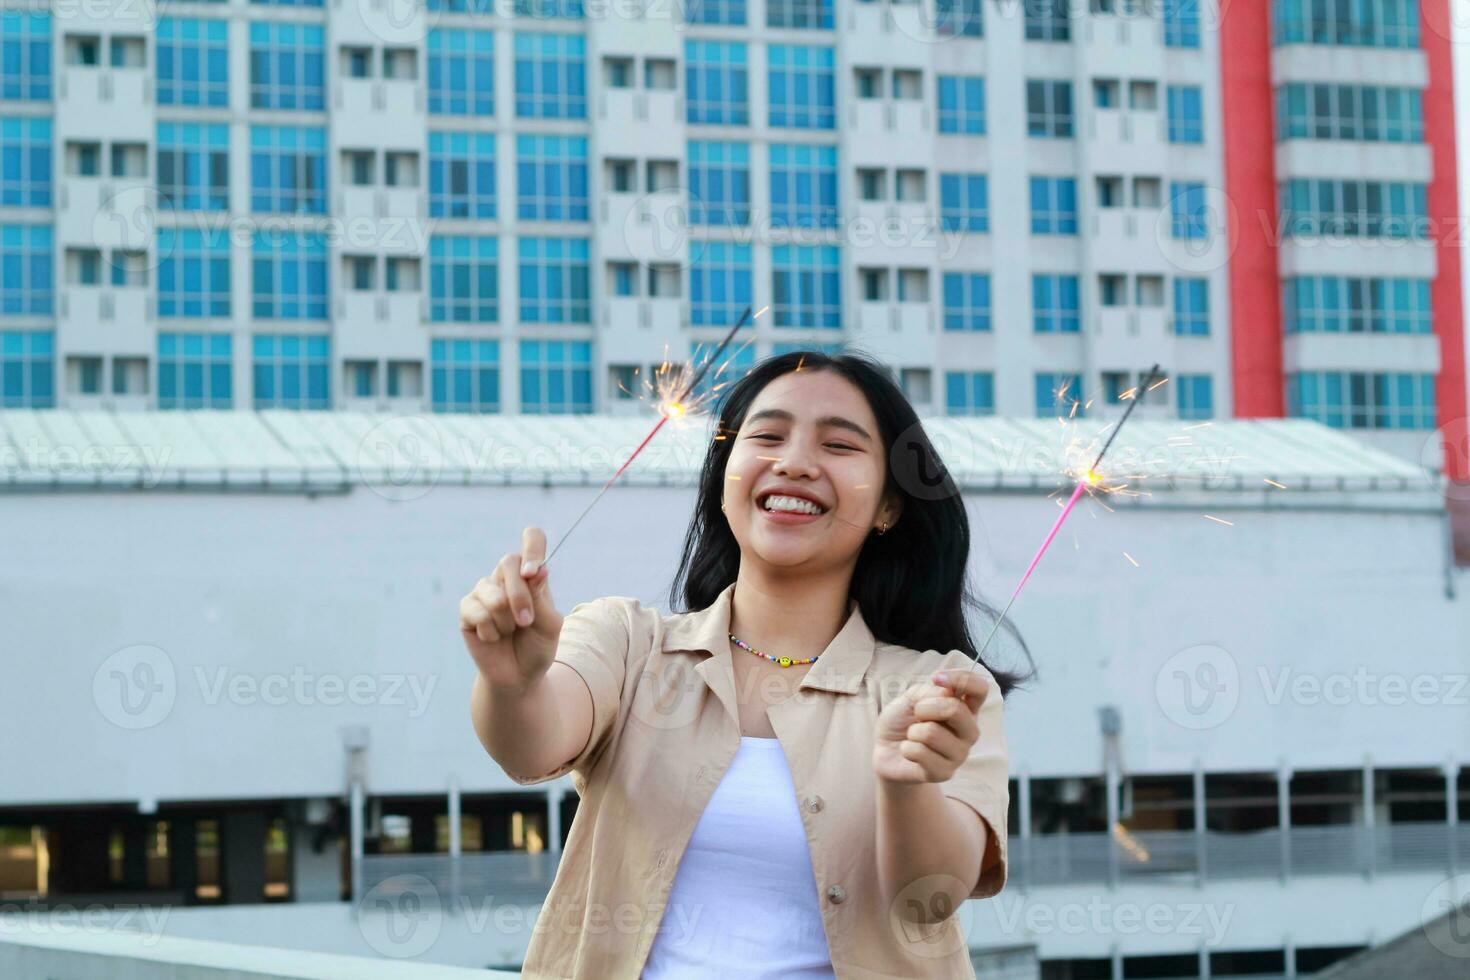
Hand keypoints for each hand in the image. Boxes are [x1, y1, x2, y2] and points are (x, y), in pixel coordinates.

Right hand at [459, 526, 564, 693]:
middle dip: (520, 597)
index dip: (532, 545)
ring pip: (492, 592)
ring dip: (505, 620)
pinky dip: (490, 631)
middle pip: (509, 562)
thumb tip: (538, 569)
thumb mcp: (549, 625)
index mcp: (531, 575)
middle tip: (526, 622)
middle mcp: (507, 577)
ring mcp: (484, 591)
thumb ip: (542, 598)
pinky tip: (493, 638)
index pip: (532, 539)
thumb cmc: (537, 648)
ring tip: (510, 632)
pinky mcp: (467, 609)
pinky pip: (476, 611)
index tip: (533, 571)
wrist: (518, 677)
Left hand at [873, 669, 987, 784]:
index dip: (962, 679)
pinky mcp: (945, 773)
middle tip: (917, 713)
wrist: (886, 750)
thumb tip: (948, 692)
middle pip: (956, 709)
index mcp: (966, 708)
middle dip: (926, 707)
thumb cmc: (903, 720)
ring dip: (913, 731)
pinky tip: (909, 752)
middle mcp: (969, 731)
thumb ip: (931, 692)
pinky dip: (907, 748)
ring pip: (932, 732)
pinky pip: (921, 753)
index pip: (981, 688)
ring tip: (913, 736)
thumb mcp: (913, 697)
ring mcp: (959, 754)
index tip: (936, 678)